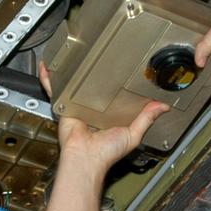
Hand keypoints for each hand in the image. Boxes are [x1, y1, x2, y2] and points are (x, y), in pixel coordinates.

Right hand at [40, 62, 167, 173]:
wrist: (85, 157)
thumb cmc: (105, 152)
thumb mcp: (133, 134)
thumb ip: (146, 119)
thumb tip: (162, 107)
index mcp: (107, 114)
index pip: (113, 93)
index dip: (116, 81)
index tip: (122, 68)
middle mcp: (91, 108)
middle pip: (91, 85)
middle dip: (92, 71)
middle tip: (97, 53)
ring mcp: (76, 105)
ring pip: (72, 83)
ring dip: (70, 70)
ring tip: (73, 53)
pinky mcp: (64, 105)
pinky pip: (55, 89)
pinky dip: (50, 77)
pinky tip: (49, 66)